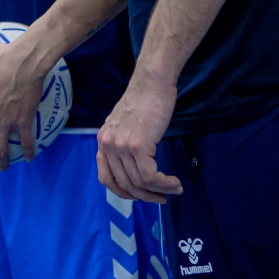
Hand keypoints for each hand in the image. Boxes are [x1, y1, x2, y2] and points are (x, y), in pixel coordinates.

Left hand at [96, 70, 182, 203]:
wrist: (153, 81)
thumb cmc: (145, 99)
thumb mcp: (125, 123)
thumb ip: (123, 142)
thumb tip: (133, 166)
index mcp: (103, 141)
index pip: (106, 178)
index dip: (124, 192)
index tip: (141, 194)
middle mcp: (108, 145)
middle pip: (124, 185)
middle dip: (145, 196)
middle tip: (162, 198)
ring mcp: (121, 146)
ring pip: (139, 182)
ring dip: (159, 191)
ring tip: (174, 189)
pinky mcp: (137, 145)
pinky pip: (150, 176)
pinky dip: (164, 183)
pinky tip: (174, 182)